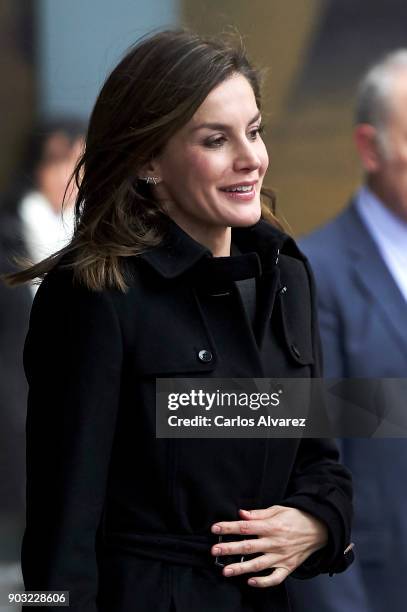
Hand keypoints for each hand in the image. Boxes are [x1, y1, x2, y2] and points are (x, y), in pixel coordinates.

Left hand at [210, 505, 327, 587]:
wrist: (319, 528)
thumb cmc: (296, 517)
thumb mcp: (278, 509)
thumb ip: (258, 514)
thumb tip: (241, 514)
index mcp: (271, 526)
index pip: (246, 527)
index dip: (229, 528)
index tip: (215, 529)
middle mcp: (275, 542)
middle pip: (249, 546)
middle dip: (230, 548)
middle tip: (214, 550)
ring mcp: (281, 556)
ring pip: (258, 564)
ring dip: (241, 568)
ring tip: (226, 571)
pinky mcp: (288, 567)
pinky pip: (275, 578)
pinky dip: (263, 581)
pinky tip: (250, 581)